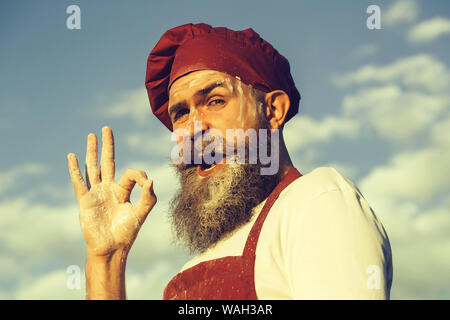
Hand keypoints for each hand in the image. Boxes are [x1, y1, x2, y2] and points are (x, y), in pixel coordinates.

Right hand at [67, 126, 156, 256]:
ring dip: (91, 151)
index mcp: (123, 191)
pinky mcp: (85, 200)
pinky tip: (72, 156)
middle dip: (107, 145)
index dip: (140, 176)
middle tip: (106, 128)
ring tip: (91, 136)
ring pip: (92, 167)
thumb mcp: (142, 213)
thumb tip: (151, 179)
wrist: (111, 248)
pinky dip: (75, 169)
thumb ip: (149, 197)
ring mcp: (96, 193)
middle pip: (107, 162)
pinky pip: (79, 182)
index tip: (147, 185)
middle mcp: (109, 188)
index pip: (131, 173)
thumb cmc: (127, 233)